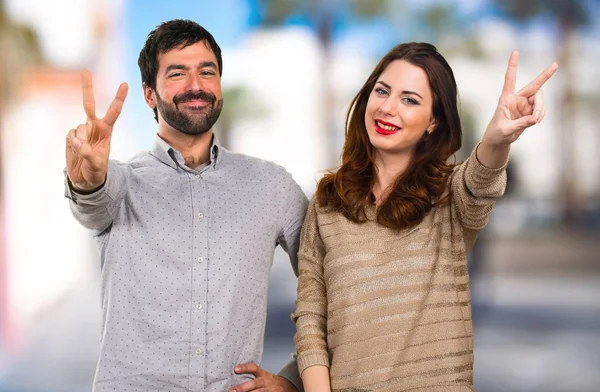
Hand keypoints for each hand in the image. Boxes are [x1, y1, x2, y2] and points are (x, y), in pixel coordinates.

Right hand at [66, 71, 127, 190]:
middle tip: (85, 71)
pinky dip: (72, 143)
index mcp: (106, 130)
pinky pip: (70, 135)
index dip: (119, 98)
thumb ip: (87, 152)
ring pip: (79, 127)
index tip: (125, 83)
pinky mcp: (71, 135)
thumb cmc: (96, 170)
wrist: (85, 178)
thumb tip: (76, 141)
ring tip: (84, 152)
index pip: (114, 111)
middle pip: (89, 103)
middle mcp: (94, 126)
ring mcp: (82, 130)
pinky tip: (75, 150)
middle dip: (87, 87)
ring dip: (80, 140)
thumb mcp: (96, 164)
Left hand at [229, 363, 297, 391]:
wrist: (286, 387)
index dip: (245, 368)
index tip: (235, 369)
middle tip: (232, 390)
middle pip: (254, 383)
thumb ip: (253, 376)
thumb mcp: (263, 375)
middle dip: (243, 387)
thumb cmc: (270, 382)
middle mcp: (266, 382)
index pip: (254, 368)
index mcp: (263, 374)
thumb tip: (236, 375)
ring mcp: (269, 390)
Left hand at [483, 50, 557, 145]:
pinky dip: (541, 115)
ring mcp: (525, 104)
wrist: (499, 140)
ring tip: (536, 120)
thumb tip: (536, 118)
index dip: (513, 65)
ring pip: (540, 100)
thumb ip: (520, 124)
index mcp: (506, 98)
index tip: (515, 51)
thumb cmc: (496, 133)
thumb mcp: (505, 129)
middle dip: (545, 75)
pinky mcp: (530, 111)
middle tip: (555, 65)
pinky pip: (541, 110)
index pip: (510, 79)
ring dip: (541, 109)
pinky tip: (535, 121)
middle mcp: (517, 98)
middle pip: (534, 85)